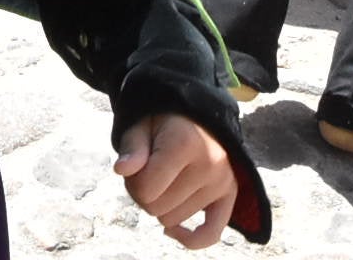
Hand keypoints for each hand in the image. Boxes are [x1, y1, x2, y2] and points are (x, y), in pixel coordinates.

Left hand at [114, 113, 236, 250]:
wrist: (195, 113)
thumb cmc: (162, 122)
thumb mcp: (140, 125)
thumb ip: (132, 148)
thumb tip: (122, 169)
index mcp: (185, 144)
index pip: (145, 190)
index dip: (132, 181)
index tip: (135, 164)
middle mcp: (209, 164)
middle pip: (156, 208)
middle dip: (144, 194)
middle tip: (147, 171)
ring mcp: (222, 181)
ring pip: (173, 220)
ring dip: (161, 205)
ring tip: (164, 179)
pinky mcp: (230, 193)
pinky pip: (211, 233)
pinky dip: (190, 238)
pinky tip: (172, 230)